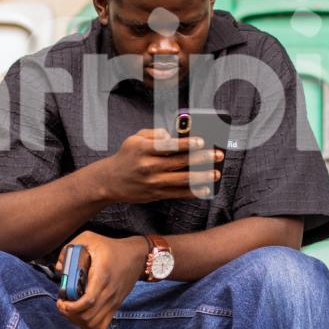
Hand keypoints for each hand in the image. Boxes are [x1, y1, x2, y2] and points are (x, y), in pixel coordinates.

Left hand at [55, 231, 147, 328]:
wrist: (137, 256)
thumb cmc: (111, 247)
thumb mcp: (89, 238)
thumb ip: (70, 248)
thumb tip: (59, 268)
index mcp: (102, 276)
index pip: (88, 301)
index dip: (71, 307)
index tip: (61, 301)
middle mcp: (109, 293)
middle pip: (88, 317)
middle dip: (70, 314)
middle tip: (62, 304)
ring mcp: (113, 302)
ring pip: (94, 325)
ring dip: (78, 322)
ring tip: (71, 310)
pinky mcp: (115, 307)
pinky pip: (102, 326)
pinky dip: (89, 327)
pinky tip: (82, 316)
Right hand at [96, 128, 223, 203]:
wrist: (110, 181)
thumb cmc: (126, 156)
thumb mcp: (135, 139)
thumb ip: (155, 134)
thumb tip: (173, 135)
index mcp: (143, 150)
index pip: (168, 146)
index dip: (186, 143)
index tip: (201, 141)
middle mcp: (149, 167)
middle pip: (180, 162)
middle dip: (201, 158)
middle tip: (217, 155)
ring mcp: (153, 182)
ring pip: (182, 180)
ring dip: (202, 177)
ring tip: (216, 173)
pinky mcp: (156, 194)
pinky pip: (179, 193)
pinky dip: (193, 192)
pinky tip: (206, 189)